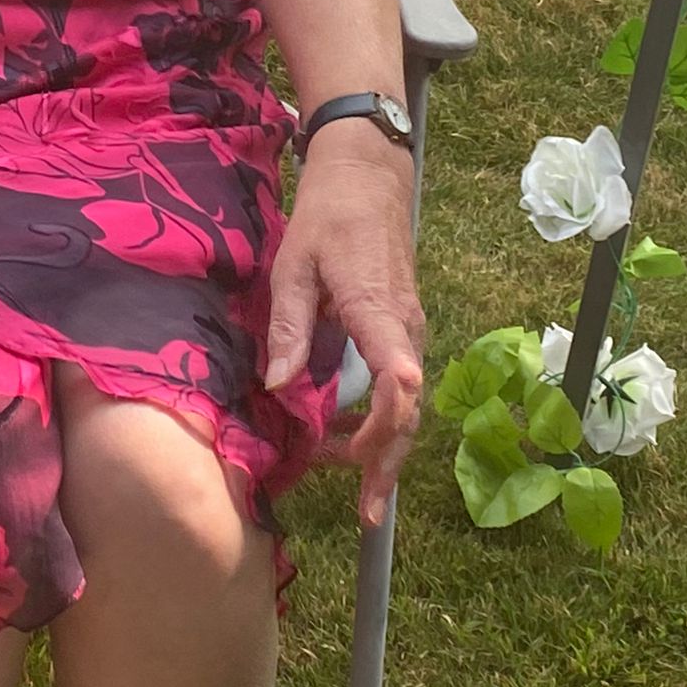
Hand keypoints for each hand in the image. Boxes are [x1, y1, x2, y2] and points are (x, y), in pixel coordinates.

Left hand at [263, 125, 423, 528]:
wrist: (366, 175)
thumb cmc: (328, 216)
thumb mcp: (293, 264)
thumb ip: (287, 325)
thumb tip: (277, 387)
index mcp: (377, 312)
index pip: (399, 382)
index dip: (386, 430)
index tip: (367, 473)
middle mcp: (405, 328)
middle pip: (408, 410)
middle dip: (385, 463)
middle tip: (362, 511)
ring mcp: (409, 329)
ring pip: (406, 402)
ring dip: (379, 443)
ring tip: (339, 475)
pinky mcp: (403, 327)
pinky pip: (398, 384)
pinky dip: (380, 417)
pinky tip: (347, 434)